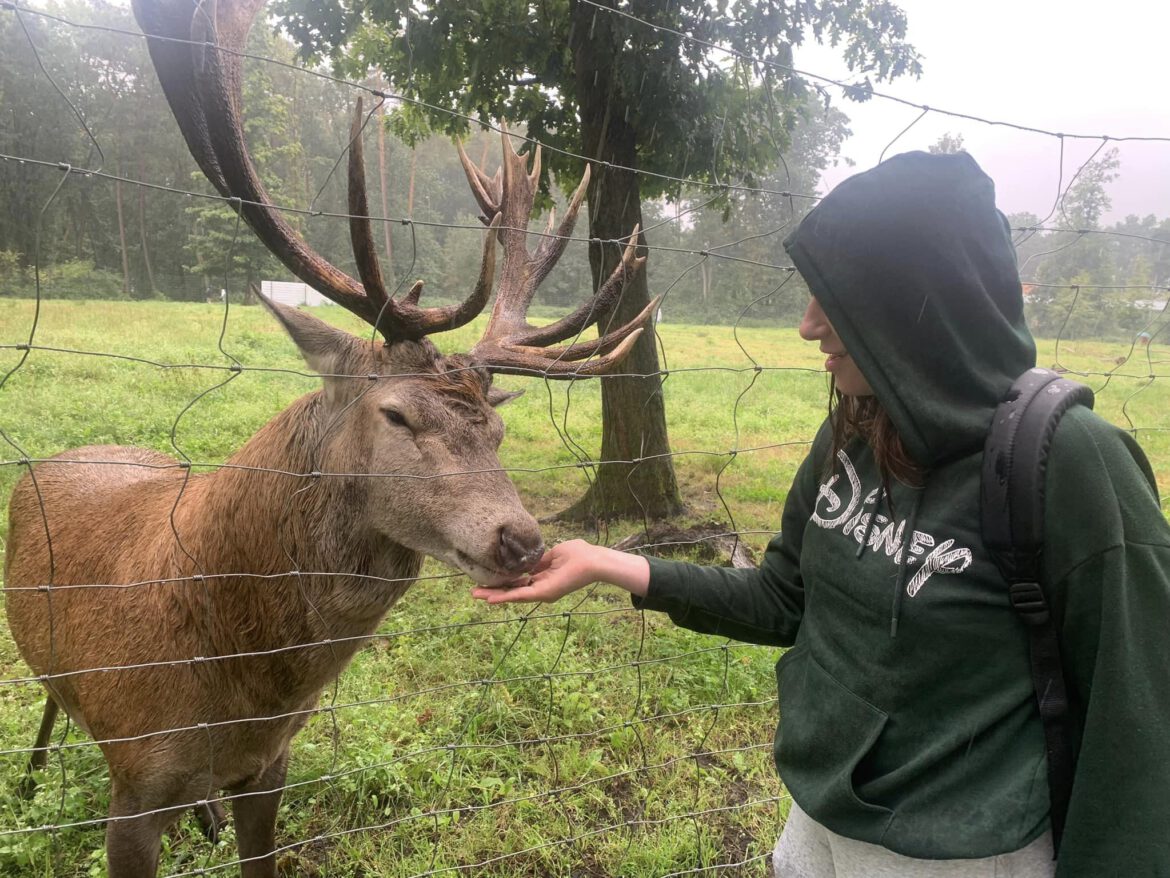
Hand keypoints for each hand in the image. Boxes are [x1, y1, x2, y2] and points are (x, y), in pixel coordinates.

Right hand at [471, 539, 600, 604]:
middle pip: (512, 591)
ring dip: (494, 596)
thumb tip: (526, 560)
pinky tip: (491, 599)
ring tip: (476, 595)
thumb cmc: (578, 554)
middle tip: (473, 592)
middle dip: (493, 591)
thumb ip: (538, 560)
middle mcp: (540, 588)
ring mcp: (542, 592)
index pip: (518, 581)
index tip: (486, 579)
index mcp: (542, 578)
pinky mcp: (544, 593)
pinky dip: (506, 597)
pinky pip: (522, 596)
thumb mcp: (553, 553)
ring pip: (513, 595)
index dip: (502, 581)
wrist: (592, 561)